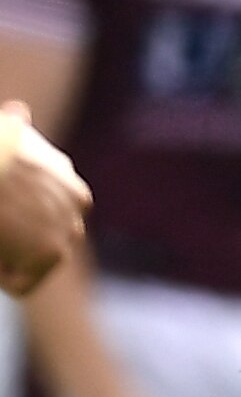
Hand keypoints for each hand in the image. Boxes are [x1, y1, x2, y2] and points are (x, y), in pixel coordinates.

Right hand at [0, 102, 89, 294]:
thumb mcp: (10, 133)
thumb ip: (18, 129)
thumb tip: (19, 111)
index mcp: (72, 189)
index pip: (48, 224)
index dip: (14, 226)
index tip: (0, 217)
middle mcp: (77, 210)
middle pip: (42, 246)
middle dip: (14, 244)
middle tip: (0, 223)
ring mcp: (69, 232)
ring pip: (30, 266)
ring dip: (6, 257)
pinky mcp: (51, 253)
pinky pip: (20, 284)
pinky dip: (2, 276)